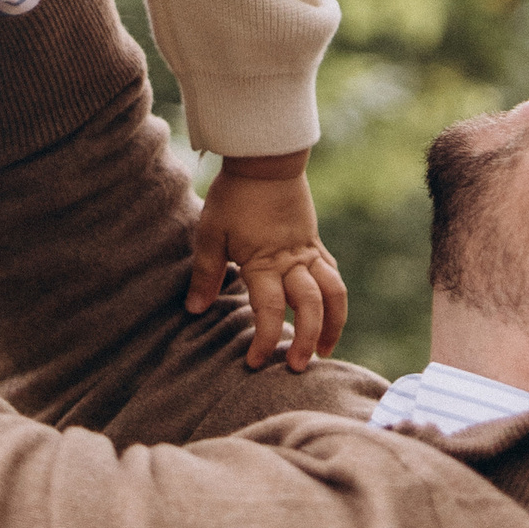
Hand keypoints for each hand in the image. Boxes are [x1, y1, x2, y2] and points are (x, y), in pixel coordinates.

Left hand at [188, 157, 347, 368]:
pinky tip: (329, 312)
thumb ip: (205, 273)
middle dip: (306, 339)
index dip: (264, 340)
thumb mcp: (210, 233)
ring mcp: (308, 252)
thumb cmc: (233, 196)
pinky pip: (332, 274)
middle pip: (309, 306)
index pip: (269, 310)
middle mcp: (292, 261)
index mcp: (263, 262)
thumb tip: (194, 309)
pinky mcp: (314, 243)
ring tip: (325, 349)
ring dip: (333, 323)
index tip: (255, 363)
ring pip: (333, 292)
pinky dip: (335, 297)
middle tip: (297, 367)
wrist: (266, 160)